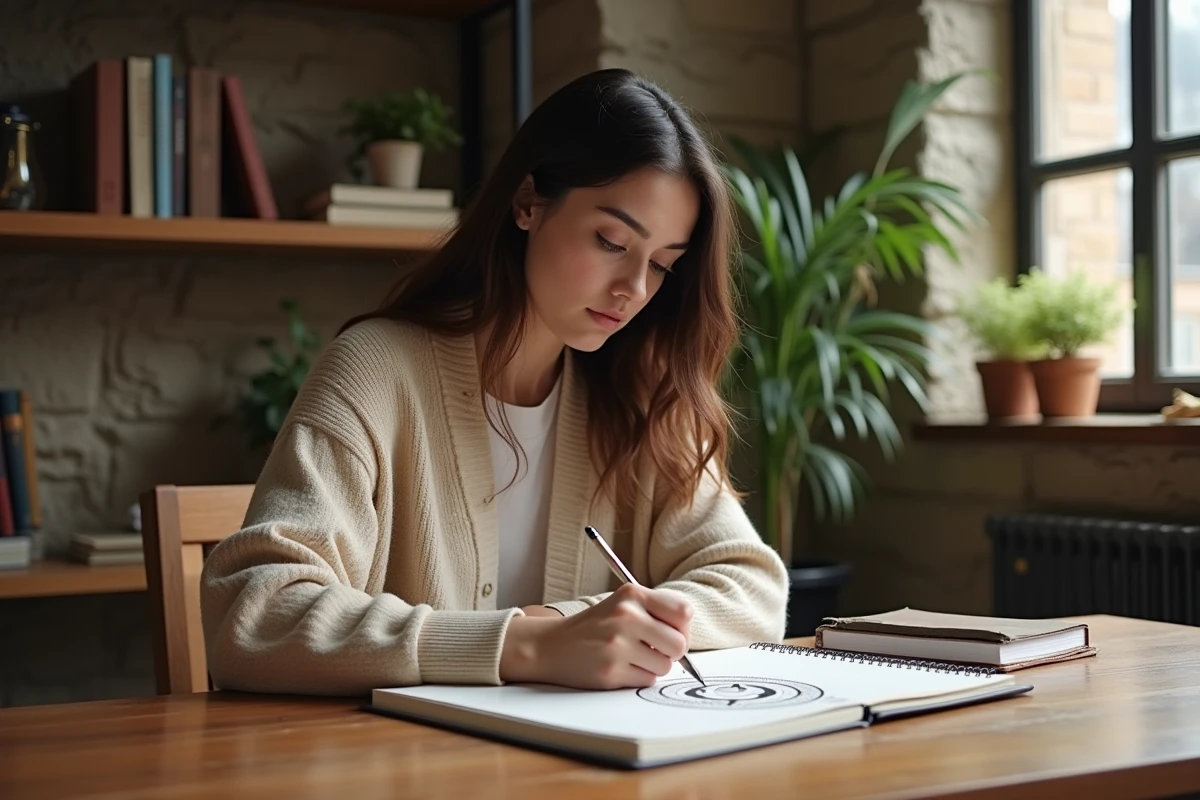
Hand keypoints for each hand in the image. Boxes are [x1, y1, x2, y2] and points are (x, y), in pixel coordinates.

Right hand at [500, 583, 692, 689]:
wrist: (551, 645)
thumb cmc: (595, 627)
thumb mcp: (623, 605)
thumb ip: (656, 612)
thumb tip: (687, 637)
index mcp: (632, 594)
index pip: (684, 612)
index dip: (682, 627)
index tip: (669, 632)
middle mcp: (626, 616)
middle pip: (680, 644)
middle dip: (671, 652)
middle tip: (652, 650)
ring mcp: (617, 644)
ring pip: (665, 666)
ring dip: (653, 667)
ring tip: (631, 657)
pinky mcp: (611, 670)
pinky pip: (647, 680)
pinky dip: (638, 678)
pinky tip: (620, 667)